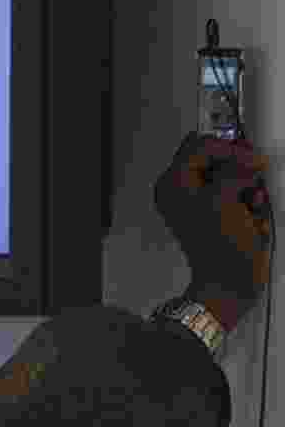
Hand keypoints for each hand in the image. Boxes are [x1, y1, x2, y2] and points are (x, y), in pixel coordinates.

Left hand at [153, 133, 271, 309]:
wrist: (230, 282)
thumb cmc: (220, 246)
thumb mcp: (223, 197)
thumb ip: (232, 169)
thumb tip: (243, 158)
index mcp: (173, 182)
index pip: (200, 145)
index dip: (228, 147)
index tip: (250, 157)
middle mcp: (182, 190)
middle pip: (216, 159)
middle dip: (239, 170)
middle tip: (252, 179)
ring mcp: (200, 203)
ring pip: (231, 177)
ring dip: (247, 187)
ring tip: (251, 205)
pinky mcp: (219, 215)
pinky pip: (239, 195)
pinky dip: (249, 201)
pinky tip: (253, 216)